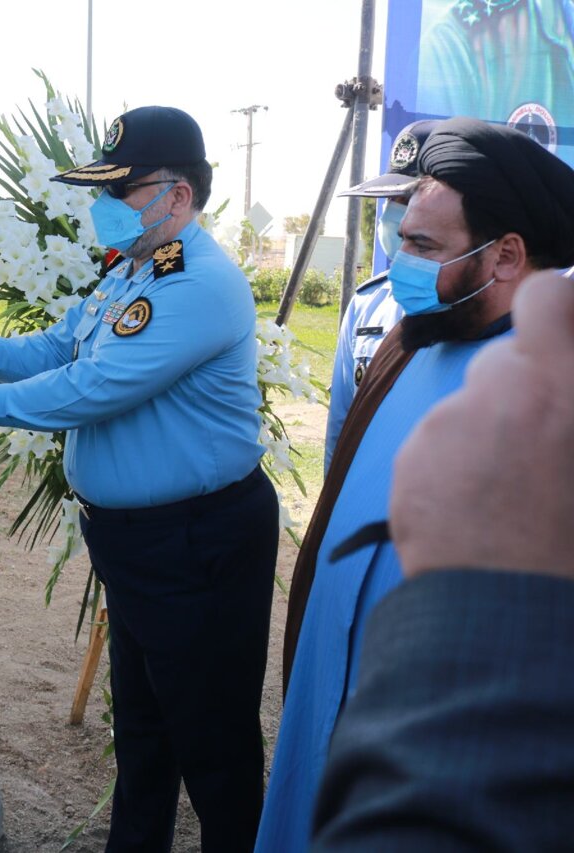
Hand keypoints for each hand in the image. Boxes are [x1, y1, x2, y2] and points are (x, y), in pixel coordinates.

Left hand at [390, 270, 573, 578]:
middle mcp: (499, 390)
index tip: (558, 334)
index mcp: (561, 385)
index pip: (548, 296)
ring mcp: (447, 423)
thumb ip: (566, 394)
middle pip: (502, 362)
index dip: (555, 308)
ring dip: (484, 433)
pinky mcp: (410, 458)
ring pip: (466, 407)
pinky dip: (451, 465)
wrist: (511, 608)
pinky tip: (475, 508)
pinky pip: (434, 445)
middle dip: (519, 391)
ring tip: (508, 491)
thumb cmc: (569, 541)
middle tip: (539, 443)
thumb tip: (558, 387)